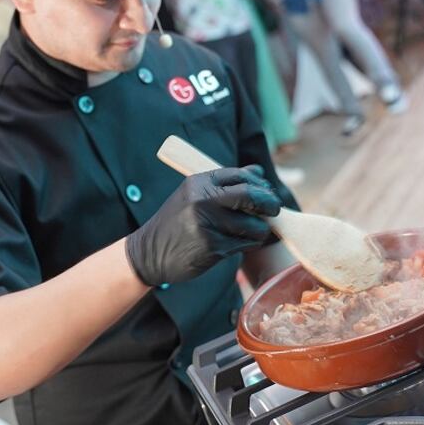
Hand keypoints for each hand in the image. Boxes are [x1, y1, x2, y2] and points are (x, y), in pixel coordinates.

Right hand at [126, 166, 281, 286]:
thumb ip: (226, 184)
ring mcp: (207, 224)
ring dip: (260, 230)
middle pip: (251, 196)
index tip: (267, 193)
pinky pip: (244, 243)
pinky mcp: (212, 247)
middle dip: (269, 203)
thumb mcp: (194, 195)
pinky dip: (248, 244)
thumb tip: (258, 172)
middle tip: (274, 210)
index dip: (261, 184)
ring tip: (253, 232)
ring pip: (253, 224)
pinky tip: (238, 244)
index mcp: (199, 183)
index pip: (241, 176)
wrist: (148, 252)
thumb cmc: (177, 223)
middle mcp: (202, 200)